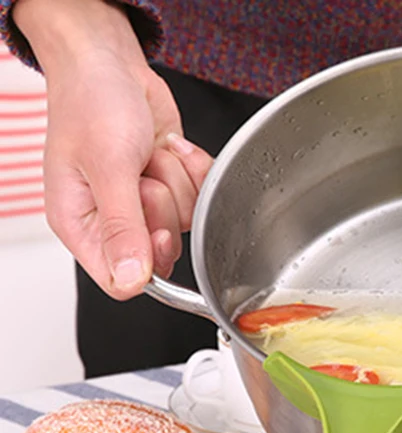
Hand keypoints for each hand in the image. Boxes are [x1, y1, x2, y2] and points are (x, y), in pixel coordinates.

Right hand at [12, 0, 213, 298]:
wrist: (110, 61)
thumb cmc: (92, 102)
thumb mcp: (107, 167)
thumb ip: (122, 227)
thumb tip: (128, 280)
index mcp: (80, 224)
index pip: (118, 280)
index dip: (146, 261)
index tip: (154, 228)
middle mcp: (112, 221)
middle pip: (161, 253)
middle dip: (162, 207)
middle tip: (142, 174)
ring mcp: (144, 205)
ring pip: (185, 222)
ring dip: (176, 180)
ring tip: (148, 152)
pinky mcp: (170, 187)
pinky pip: (200, 196)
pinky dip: (191, 168)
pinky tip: (168, 147)